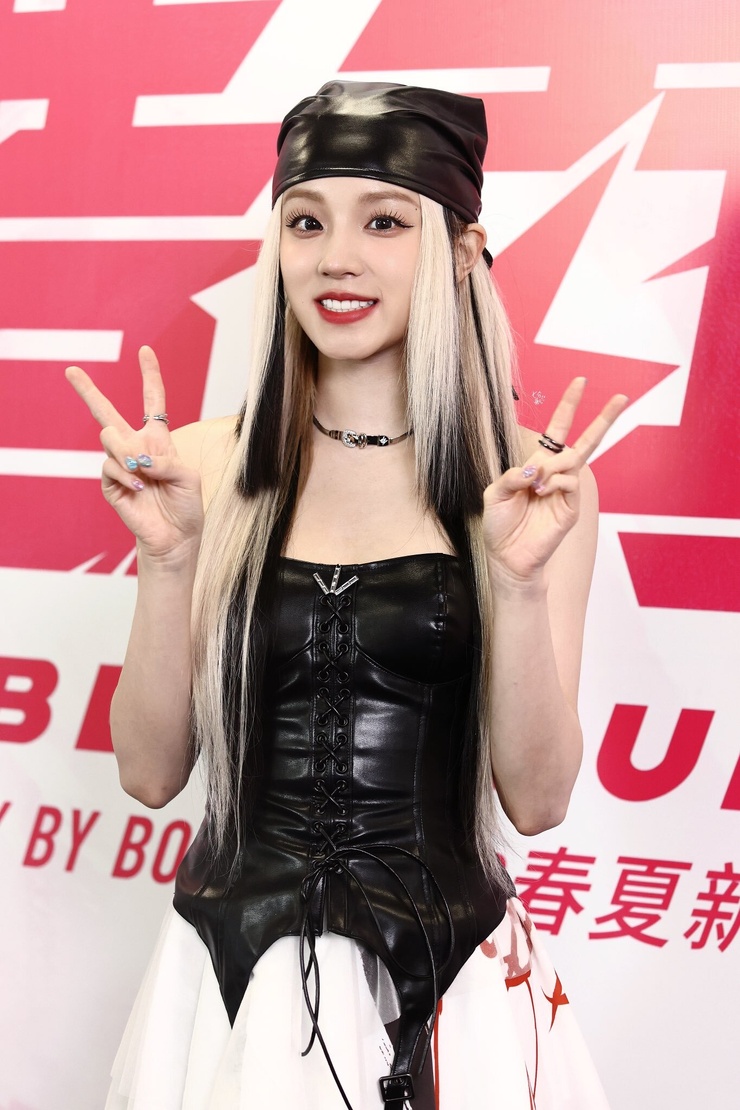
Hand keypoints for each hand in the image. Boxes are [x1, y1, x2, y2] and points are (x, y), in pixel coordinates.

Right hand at [65, 346, 203, 561]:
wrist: (176, 537)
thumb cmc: (186, 506)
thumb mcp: (188, 478)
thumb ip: (167, 461)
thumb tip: (139, 457)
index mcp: (158, 439)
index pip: (152, 402)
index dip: (150, 376)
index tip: (145, 351)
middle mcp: (135, 448)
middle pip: (106, 413)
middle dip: (87, 391)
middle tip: (71, 370)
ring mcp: (120, 465)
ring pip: (109, 439)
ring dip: (128, 453)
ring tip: (144, 473)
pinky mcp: (110, 485)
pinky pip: (109, 467)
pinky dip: (126, 476)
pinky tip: (139, 488)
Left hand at [482, 378, 628, 584]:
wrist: (507, 558)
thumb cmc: (500, 526)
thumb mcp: (494, 493)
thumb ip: (511, 475)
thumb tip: (536, 467)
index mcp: (537, 466)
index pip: (557, 431)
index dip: (568, 406)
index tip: (581, 382)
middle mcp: (555, 475)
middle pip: (584, 441)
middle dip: (603, 418)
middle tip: (622, 397)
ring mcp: (566, 491)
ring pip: (573, 460)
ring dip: (550, 466)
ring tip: (534, 486)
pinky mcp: (571, 508)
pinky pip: (571, 481)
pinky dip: (555, 481)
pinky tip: (542, 492)